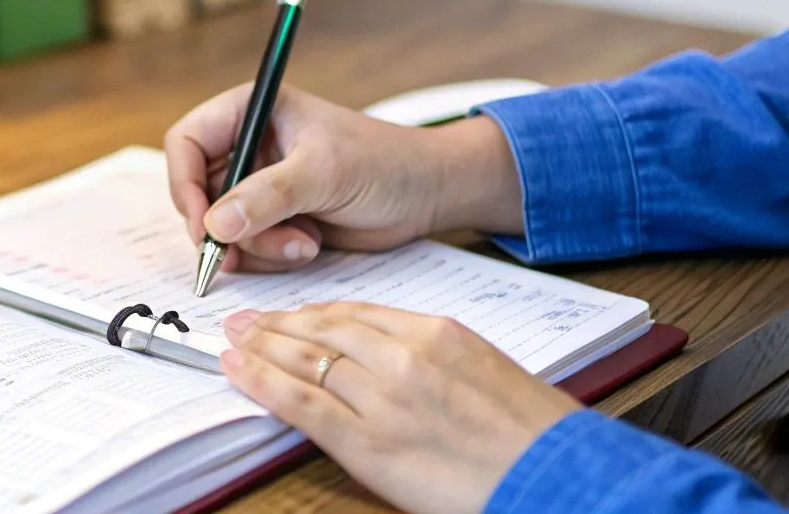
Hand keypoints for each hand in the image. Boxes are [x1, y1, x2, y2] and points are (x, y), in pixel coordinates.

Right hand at [164, 85, 522, 271]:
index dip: (185, 184)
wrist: (428, 194)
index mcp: (252, 110)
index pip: (186, 142)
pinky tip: (309, 246)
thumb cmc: (384, 162)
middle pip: (198, 191)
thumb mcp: (324, 173)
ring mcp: (260, 184)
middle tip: (241, 252)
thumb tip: (215, 224)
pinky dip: (270, 255)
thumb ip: (268, 195)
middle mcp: (249, 145)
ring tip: (304, 243)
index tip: (203, 224)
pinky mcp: (276, 217)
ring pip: (222, 226)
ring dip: (258, 245)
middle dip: (224, 226)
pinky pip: (247, 245)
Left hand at [220, 303, 581, 513]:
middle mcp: (403, 356)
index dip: (314, 313)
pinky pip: (302, 403)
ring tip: (233, 339)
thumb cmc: (532, 433)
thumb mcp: (486, 370)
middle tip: (244, 319)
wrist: (556, 475)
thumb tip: (396, 359)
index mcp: (436, 334)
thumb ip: (436, 358)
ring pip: (305, 360)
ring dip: (261, 347)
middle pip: (323, 330)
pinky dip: (262, 383)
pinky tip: (237, 370)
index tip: (291, 313)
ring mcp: (383, 397)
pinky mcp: (368, 441)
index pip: (357, 314)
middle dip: (278, 324)